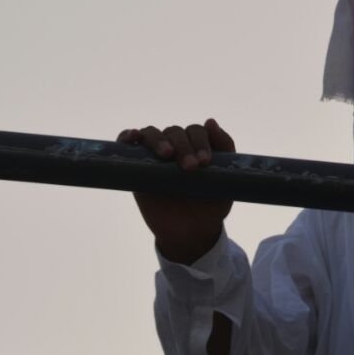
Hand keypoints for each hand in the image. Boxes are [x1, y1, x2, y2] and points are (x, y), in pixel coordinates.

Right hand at [117, 118, 235, 263]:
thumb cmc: (211, 205)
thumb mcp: (226, 181)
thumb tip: (211, 121)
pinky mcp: (136, 168)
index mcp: (197, 147)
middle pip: (175, 132)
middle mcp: (176, 148)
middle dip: (184, 145)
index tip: (206, 162)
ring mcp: (154, 156)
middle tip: (191, 167)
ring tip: (167, 154)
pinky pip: (127, 144)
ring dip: (158, 139)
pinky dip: (128, 135)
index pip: (196, 131)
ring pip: (152, 133)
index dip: (201, 141)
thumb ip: (225, 149)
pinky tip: (134, 137)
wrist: (191, 234)